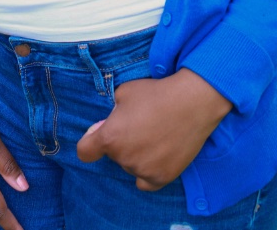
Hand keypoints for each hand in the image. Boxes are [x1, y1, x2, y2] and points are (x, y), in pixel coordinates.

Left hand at [76, 68, 231, 190]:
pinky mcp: (162, 178)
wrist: (191, 103)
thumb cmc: (155, 93)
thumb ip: (110, 114)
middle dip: (120, 142)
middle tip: (139, 125)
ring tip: (154, 135)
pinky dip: (147, 171)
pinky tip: (154, 157)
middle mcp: (124, 158)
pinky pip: (145, 182)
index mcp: (110, 137)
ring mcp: (143, 171)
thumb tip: (105, 127)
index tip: (97, 136)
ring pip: (130, 167)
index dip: (90, 142)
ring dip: (136, 156)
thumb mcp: (123, 93)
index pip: (85, 151)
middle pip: (113, 155)